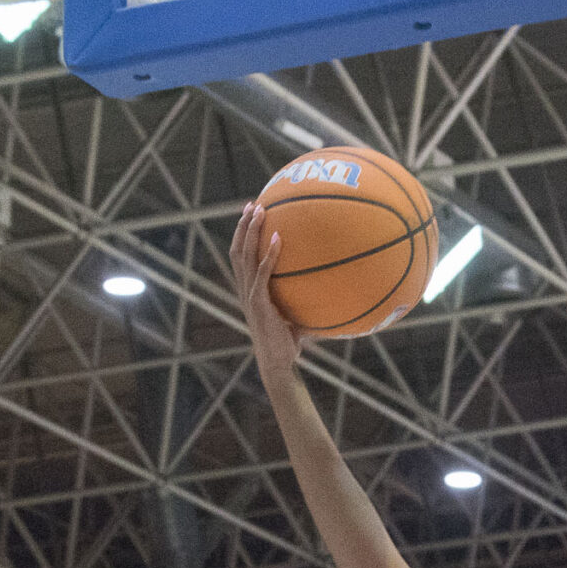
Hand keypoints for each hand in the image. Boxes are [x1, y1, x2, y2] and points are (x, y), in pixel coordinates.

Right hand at [230, 204, 307, 374]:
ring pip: (244, 256)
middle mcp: (245, 290)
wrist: (278, 364)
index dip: (242, 235)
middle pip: (237, 250)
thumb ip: (303, 299)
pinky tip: (280, 238)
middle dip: (243, 225)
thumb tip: (329, 288)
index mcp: (249, 290)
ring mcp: (250, 296)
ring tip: (260, 211)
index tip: (251, 214)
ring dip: (251, 232)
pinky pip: (262, 273)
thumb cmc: (288, 343)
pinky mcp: (259, 304)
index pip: (240, 256)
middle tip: (252, 204)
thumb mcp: (294, 315)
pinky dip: (269, 254)